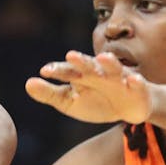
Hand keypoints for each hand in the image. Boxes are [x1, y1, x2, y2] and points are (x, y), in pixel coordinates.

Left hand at [25, 51, 151, 124]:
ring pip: (114, 69)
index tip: (45, 71)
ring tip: (102, 58)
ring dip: (109, 63)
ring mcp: (119, 79)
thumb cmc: (96, 102)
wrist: (129, 108)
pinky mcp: (137, 87)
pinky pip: (137, 83)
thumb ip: (49, 94)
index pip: (68, 71)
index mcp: (82, 76)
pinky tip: (133, 79)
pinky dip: (135, 81)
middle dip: (81, 61)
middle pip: (89, 65)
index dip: (58, 70)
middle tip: (71, 56)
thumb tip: (28, 83)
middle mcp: (100, 73)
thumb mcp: (70, 102)